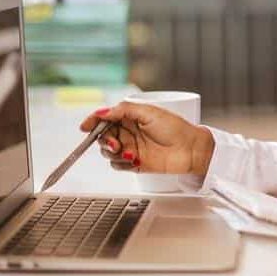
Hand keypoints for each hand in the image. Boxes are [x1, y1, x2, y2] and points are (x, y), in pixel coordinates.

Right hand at [79, 103, 214, 176]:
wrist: (191, 149)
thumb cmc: (176, 128)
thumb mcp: (149, 112)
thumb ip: (124, 110)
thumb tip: (103, 112)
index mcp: (131, 116)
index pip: (106, 117)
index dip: (94, 121)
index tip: (85, 126)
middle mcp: (129, 132)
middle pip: (104, 136)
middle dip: (104, 139)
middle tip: (114, 143)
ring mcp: (131, 148)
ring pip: (108, 151)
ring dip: (112, 152)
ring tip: (126, 152)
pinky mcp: (134, 163)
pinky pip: (117, 165)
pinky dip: (120, 163)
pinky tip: (133, 160)